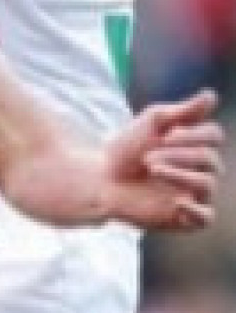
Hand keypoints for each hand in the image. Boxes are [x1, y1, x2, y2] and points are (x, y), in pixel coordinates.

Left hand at [102, 88, 222, 231]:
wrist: (98, 179)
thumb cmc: (125, 149)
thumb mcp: (150, 124)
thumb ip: (181, 111)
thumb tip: (210, 95)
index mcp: (197, 145)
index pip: (214, 135)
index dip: (193, 134)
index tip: (166, 135)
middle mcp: (201, 169)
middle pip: (210, 159)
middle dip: (179, 154)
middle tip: (147, 157)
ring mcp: (194, 194)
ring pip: (207, 184)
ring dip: (179, 175)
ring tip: (151, 169)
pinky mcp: (184, 217)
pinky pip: (206, 217)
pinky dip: (196, 210)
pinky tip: (177, 202)